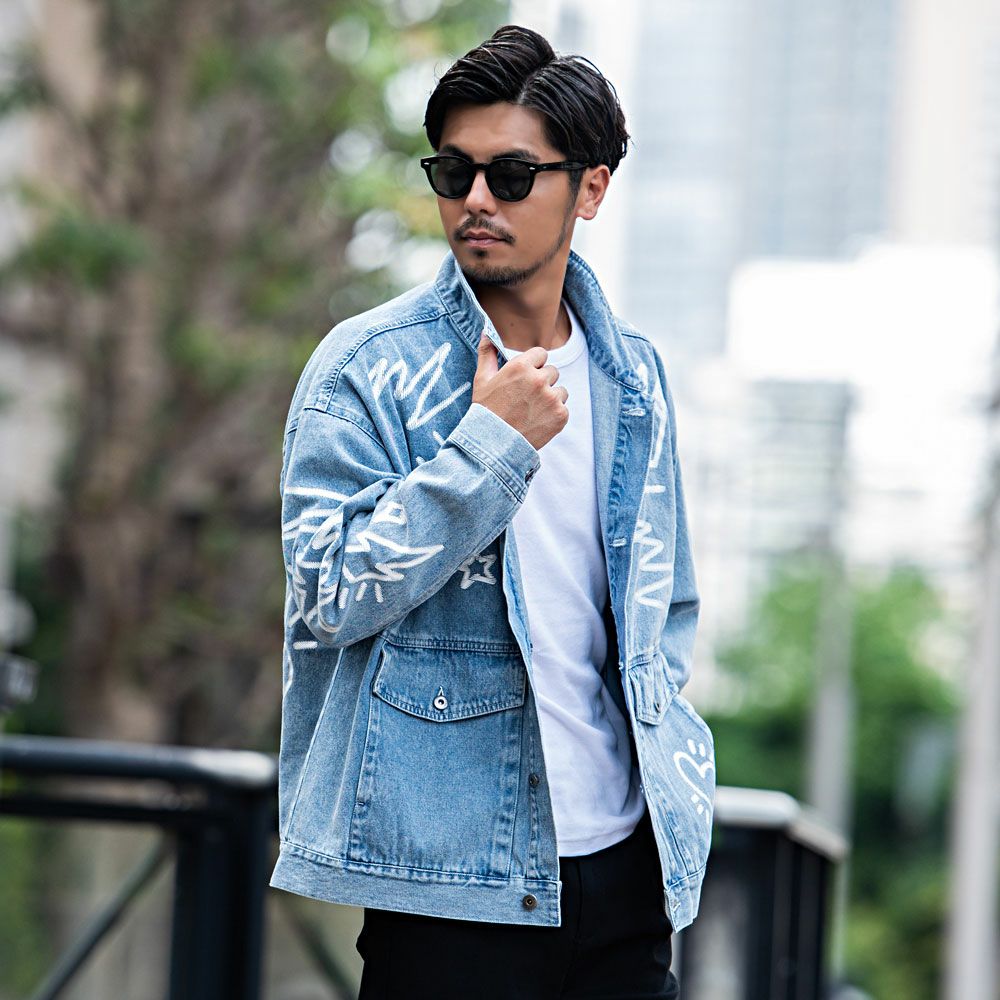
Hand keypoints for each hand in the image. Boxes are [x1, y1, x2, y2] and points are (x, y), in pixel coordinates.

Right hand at [472, 332, 568, 450]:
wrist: (493, 444)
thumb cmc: (486, 411)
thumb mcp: (482, 379)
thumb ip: (488, 353)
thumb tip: (486, 331)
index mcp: (521, 366)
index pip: (541, 354)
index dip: (533, 365)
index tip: (525, 378)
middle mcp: (539, 379)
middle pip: (552, 371)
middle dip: (542, 382)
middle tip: (526, 398)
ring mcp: (552, 398)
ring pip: (560, 390)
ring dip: (550, 398)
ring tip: (532, 411)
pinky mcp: (561, 415)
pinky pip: (563, 408)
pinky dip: (553, 414)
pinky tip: (537, 421)